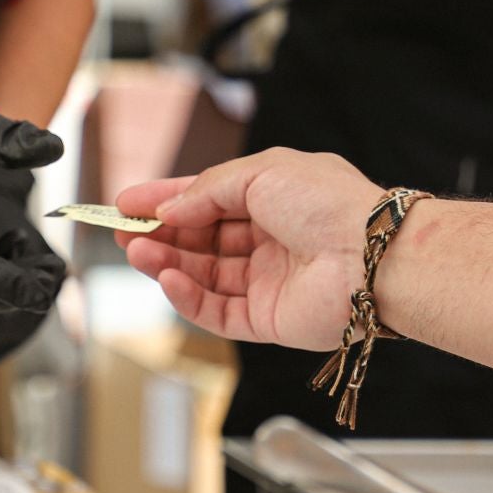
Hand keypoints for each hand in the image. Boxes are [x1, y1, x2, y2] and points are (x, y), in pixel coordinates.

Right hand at [114, 149, 377, 350]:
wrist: (370, 255)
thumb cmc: (329, 204)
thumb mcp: (259, 173)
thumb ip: (206, 191)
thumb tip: (169, 209)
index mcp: (274, 200)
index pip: (207, 201)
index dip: (165, 200)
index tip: (126, 203)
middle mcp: (271, 241)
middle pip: (201, 240)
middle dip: (159, 234)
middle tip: (121, 232)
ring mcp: (269, 282)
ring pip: (203, 276)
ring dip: (166, 263)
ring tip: (137, 252)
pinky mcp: (268, 319)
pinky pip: (217, 311)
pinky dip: (187, 296)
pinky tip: (166, 278)